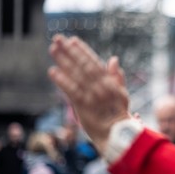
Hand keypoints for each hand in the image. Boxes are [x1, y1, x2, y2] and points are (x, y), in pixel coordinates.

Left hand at [48, 35, 130, 153]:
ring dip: (63, 61)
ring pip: (76, 75)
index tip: (73, 40)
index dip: (83, 51)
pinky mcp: (83, 106)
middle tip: (58, 39)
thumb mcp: (122, 93)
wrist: (115, 134)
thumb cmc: (119, 114)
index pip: (94, 62)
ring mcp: (91, 95)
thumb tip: (113, 59)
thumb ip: (117, 76)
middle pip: (82, 65)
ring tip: (53, 49)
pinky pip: (71, 91)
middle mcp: (100, 86)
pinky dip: (62, 80)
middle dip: (70, 51)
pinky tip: (52, 71)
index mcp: (109, 82)